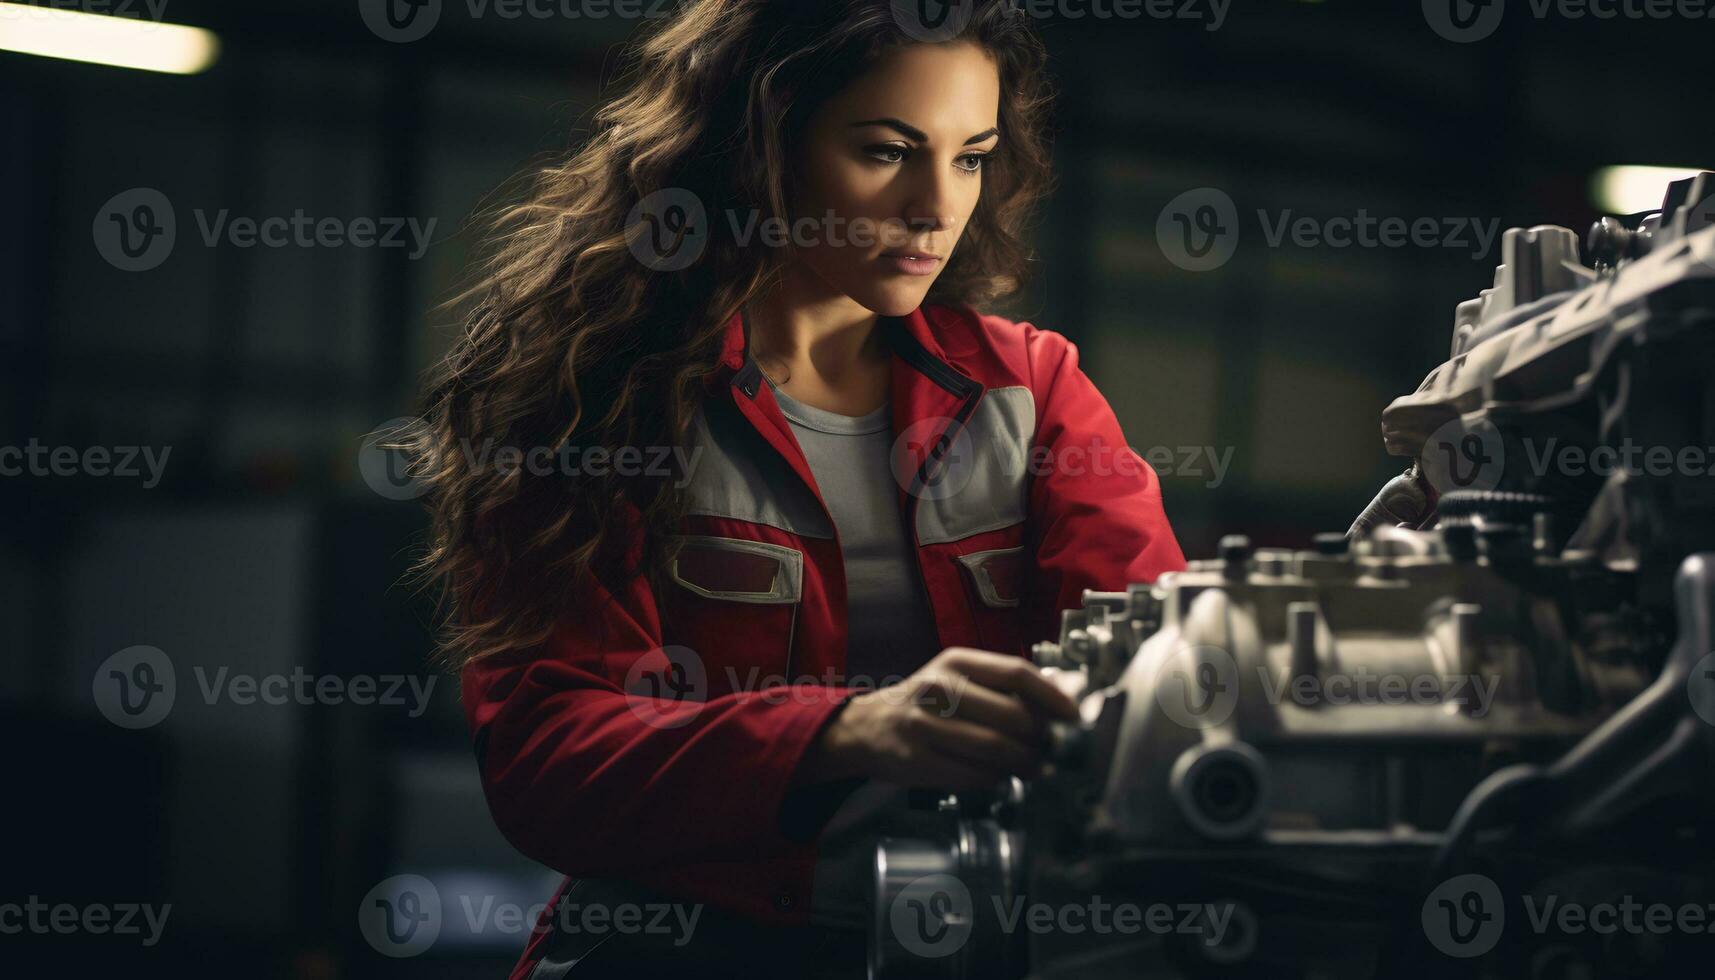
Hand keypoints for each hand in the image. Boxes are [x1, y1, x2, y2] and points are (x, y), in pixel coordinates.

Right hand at [802, 647, 1079, 789]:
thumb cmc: (929, 702)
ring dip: (1025, 764)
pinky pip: (975, 775)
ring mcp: (926, 725)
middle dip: (1042, 738)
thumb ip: (1003, 685)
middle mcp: (940, 688)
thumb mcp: (959, 676)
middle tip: (1053, 749)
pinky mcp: (919, 759)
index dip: (1052, 697)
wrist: (871, 726)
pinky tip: (1001, 776)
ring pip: (996, 750)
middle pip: (1012, 716)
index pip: (1017, 673)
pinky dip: (997, 779)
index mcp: (956, 661)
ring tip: (1035, 767)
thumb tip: (1062, 698)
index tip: (1074, 716)